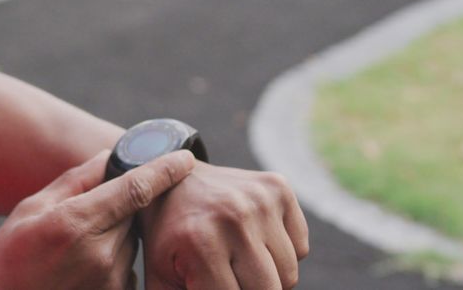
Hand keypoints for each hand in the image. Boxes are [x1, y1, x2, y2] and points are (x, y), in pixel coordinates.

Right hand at [0, 150, 196, 289]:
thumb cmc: (6, 260)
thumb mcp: (30, 209)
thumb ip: (75, 181)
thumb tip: (109, 157)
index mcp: (75, 224)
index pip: (135, 189)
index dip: (164, 170)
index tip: (186, 157)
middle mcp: (99, 255)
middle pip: (134, 214)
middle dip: (121, 207)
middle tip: (89, 215)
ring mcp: (110, 282)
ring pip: (131, 241)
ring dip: (115, 236)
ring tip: (76, 248)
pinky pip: (128, 269)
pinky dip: (113, 261)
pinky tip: (81, 269)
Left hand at [140, 164, 309, 288]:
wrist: (171, 183)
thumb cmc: (167, 241)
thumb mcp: (162, 281)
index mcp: (200, 242)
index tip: (216, 288)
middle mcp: (233, 217)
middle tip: (230, 281)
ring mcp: (259, 200)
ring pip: (288, 273)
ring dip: (267, 278)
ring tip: (238, 265)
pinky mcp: (278, 188)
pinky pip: (300, 247)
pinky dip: (282, 253)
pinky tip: (252, 241)